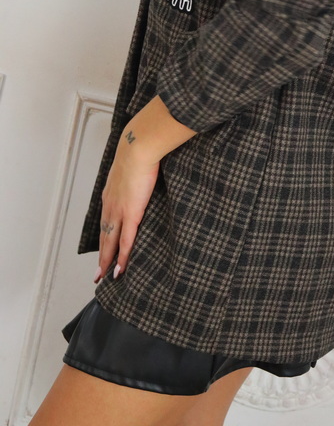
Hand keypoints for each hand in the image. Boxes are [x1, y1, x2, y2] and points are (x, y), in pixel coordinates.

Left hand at [95, 133, 159, 282]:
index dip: (104, 236)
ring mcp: (119, 211)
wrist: (138, 148)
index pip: (106, 220)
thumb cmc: (139, 150)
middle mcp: (110, 205)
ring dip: (107, 261)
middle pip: (104, 236)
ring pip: (111, 243)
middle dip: (101, 256)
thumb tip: (143, 171)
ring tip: (104, 277)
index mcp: (111, 193)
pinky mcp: (131, 214)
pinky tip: (120, 270)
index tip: (103, 247)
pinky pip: (125, 242)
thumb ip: (135, 173)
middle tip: (97, 273)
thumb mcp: (132, 164)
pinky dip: (122, 258)